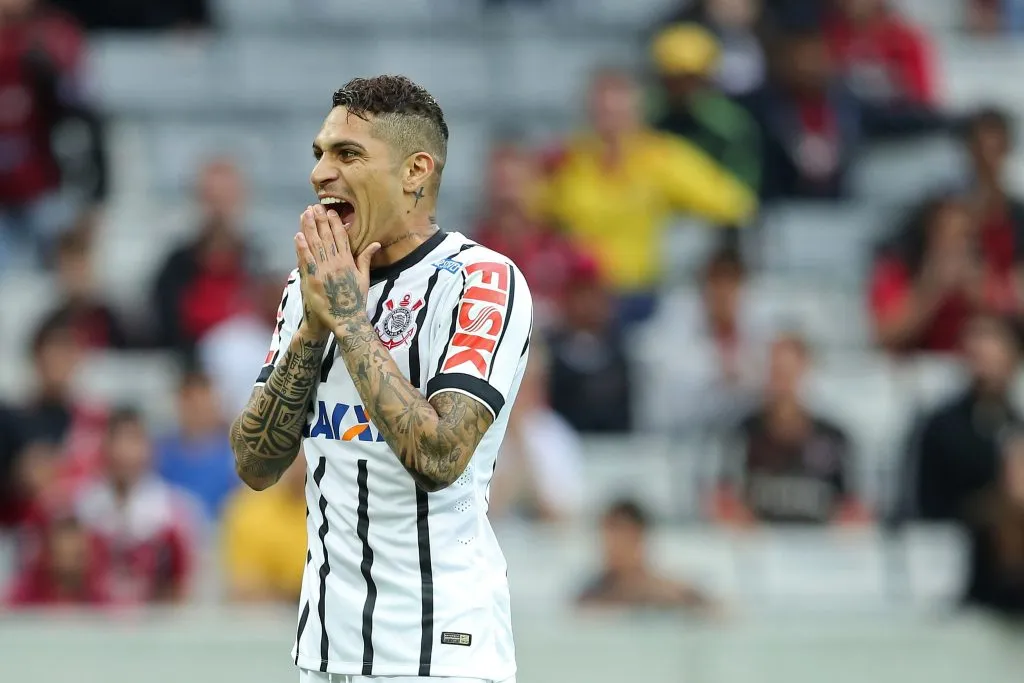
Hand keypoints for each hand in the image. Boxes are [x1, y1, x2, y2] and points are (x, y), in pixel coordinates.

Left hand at [294, 205, 379, 331]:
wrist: (346, 320)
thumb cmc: (356, 301)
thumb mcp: (364, 278)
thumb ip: (366, 259)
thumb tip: (376, 244)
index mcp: (348, 262)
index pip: (341, 237)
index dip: (335, 223)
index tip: (330, 211)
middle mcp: (336, 264)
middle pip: (326, 237)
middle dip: (320, 220)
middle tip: (314, 207)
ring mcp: (324, 271)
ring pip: (315, 245)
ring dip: (309, 228)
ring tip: (305, 214)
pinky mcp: (313, 280)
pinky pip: (306, 260)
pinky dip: (302, 247)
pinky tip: (298, 235)